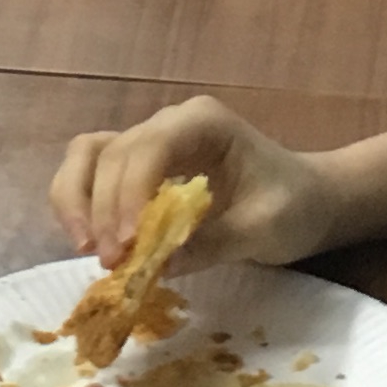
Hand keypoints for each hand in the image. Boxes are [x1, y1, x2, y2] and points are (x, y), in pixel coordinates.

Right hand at [51, 98, 334, 276]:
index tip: (131, 243)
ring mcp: (150, 143)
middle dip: (103, 208)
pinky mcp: (140, 170)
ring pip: (89, 156)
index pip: (149, 148)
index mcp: (202, 122)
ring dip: (77, 201)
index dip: (131, 193)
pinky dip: (84, 206)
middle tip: (112, 262)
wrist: (309, 201)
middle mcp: (168, 124)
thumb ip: (212, 242)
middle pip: (111, 153)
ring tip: (85, 248)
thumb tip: (155, 264)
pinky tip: (90, 242)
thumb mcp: (264, 229)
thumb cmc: (294, 206)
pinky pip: (94, 176)